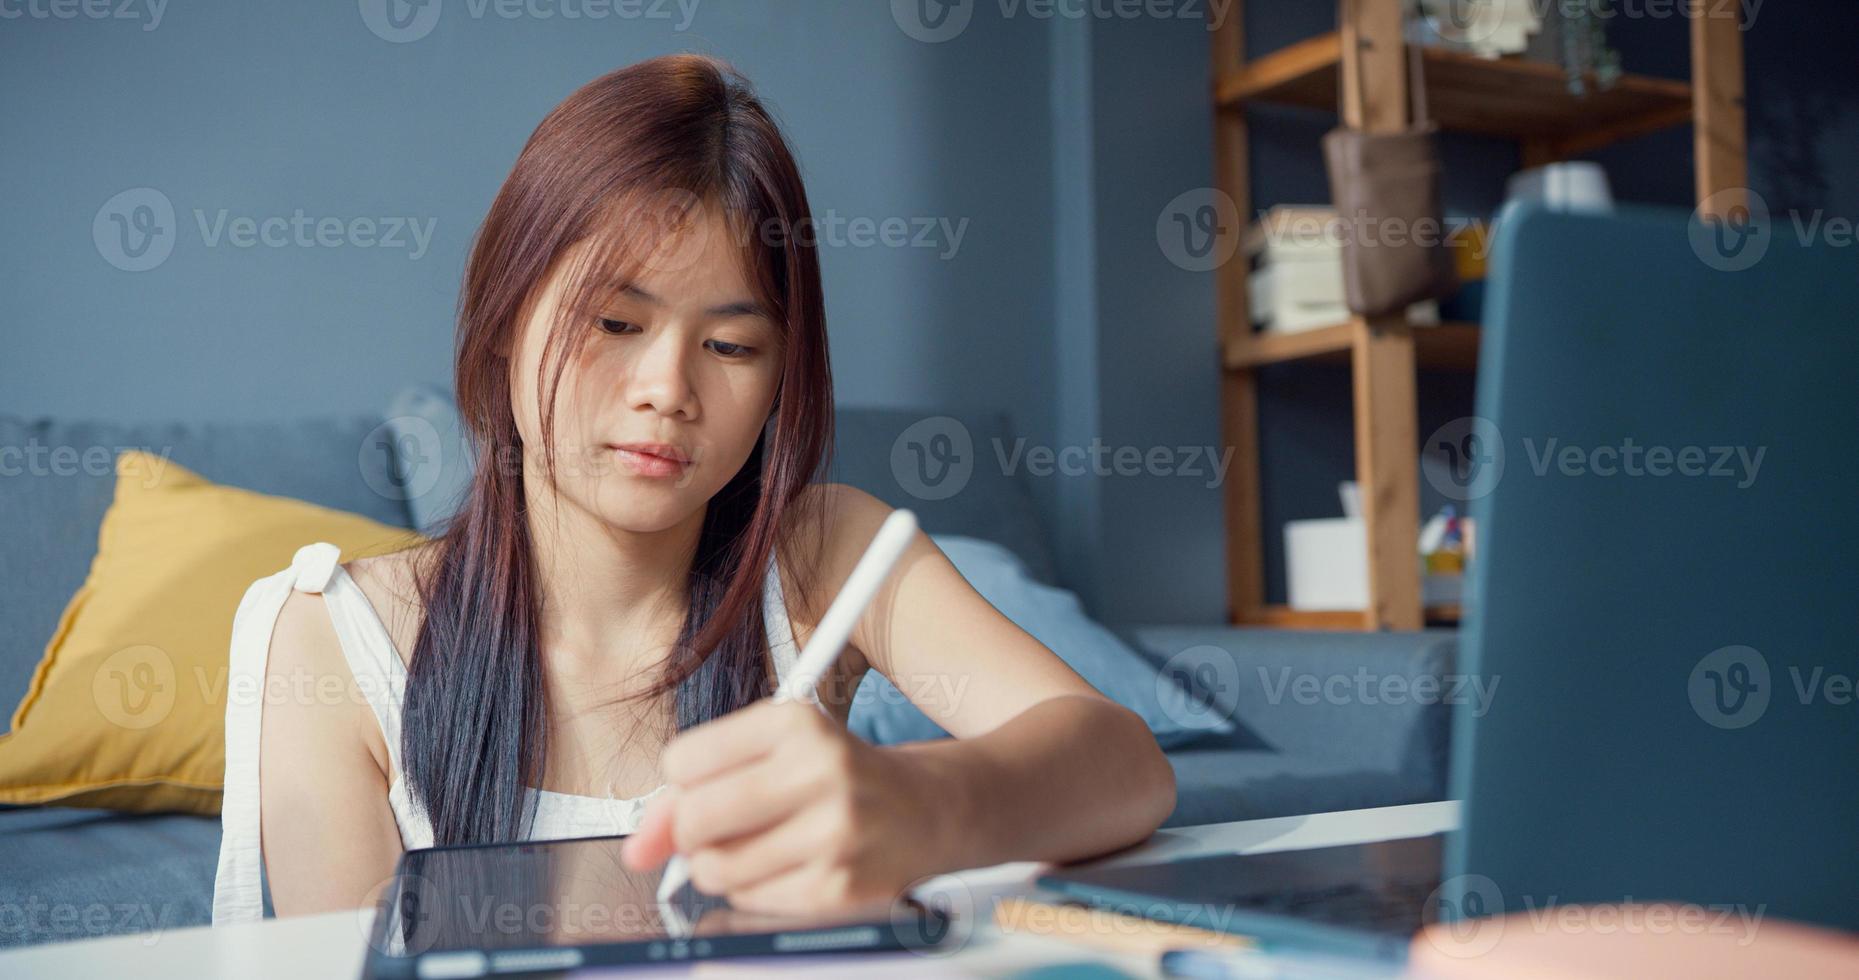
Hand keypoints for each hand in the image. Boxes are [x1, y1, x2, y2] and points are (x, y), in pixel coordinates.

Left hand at [620, 699, 951, 913]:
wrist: (926, 808)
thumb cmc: (837, 775)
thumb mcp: (772, 752)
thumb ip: (694, 788)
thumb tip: (638, 845)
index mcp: (796, 721)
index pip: (682, 762)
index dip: (682, 784)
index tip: (707, 785)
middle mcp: (820, 769)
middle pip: (695, 819)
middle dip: (691, 832)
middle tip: (717, 826)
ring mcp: (834, 832)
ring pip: (716, 869)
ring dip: (720, 866)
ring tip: (757, 845)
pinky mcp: (840, 887)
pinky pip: (750, 901)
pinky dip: (753, 890)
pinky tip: (787, 865)